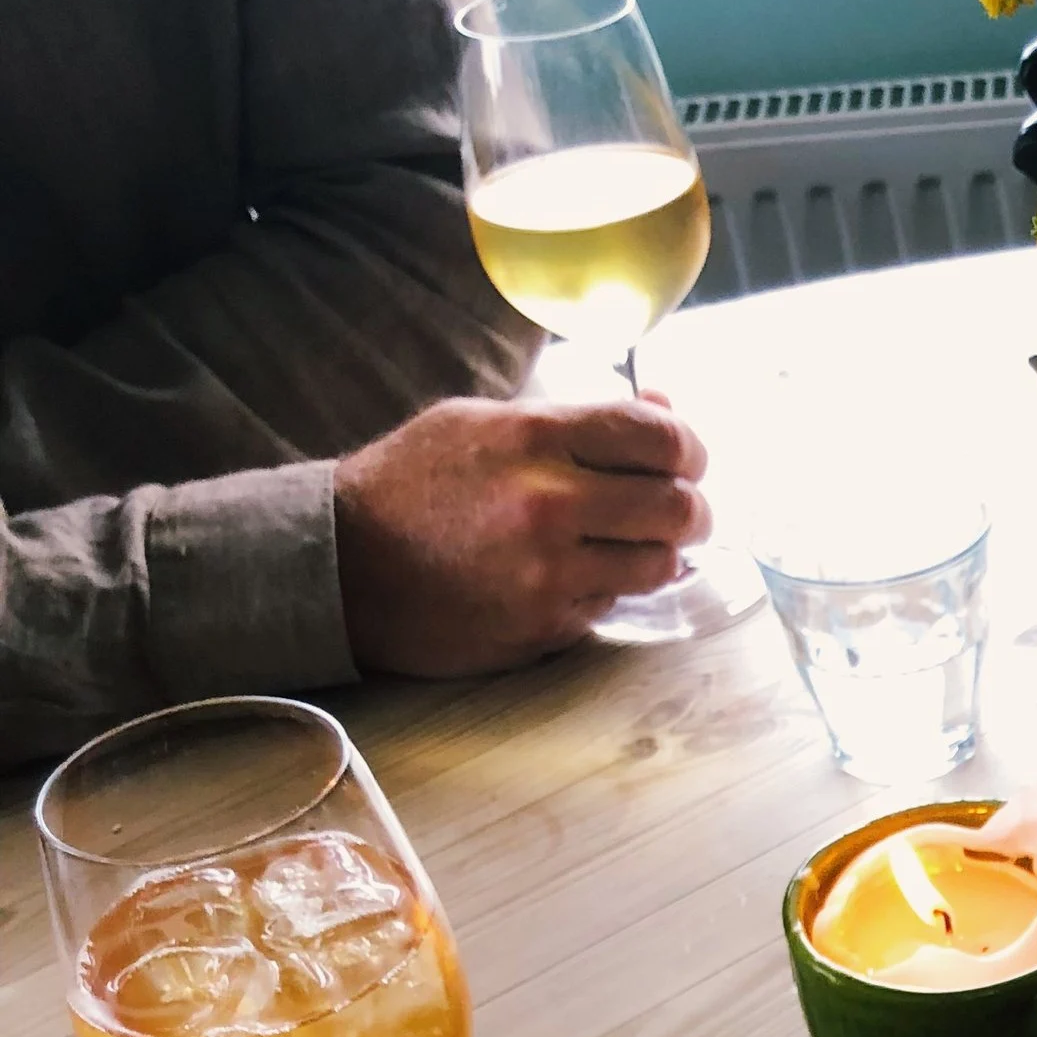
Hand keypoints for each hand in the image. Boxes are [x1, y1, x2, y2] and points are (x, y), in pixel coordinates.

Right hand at [333, 397, 711, 675]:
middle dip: (693, 508)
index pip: (657, 436)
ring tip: (634, 544)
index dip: (689, 447)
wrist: (342, 568)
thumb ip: (576, 419)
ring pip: (658, 565)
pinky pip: (612, 605)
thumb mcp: (485, 424)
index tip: (686, 458)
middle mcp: (548, 505)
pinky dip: (609, 589)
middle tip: (684, 511)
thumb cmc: (414, 485)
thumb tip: (665, 411)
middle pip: (676, 507)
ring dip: (660, 554)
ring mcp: (548, 573)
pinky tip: (578, 574)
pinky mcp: (543, 626)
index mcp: (534, 438)